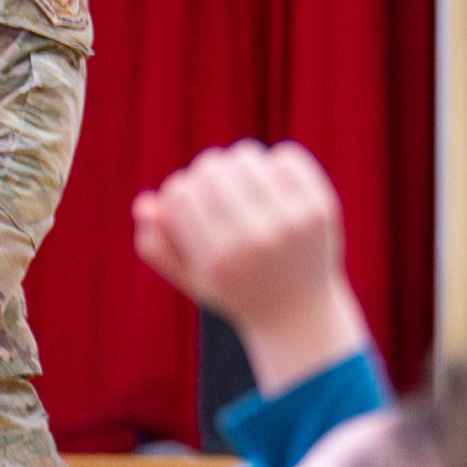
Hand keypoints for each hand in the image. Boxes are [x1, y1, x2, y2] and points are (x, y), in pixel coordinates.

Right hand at [133, 141, 371, 395]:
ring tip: (239, 178)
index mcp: (218, 260)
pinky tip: (271, 180)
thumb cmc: (236, 290)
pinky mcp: (321, 209)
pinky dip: (273, 161)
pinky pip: (287, 156)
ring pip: (247, 156)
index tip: (188, 200)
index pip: (180, 195)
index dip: (178, 190)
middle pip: (211, 171)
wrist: (300, 310)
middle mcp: (255, 240)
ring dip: (237, 161)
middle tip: (214, 183)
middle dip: (206, 172)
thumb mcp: (190, 278)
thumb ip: (158, 246)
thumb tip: (146, 201)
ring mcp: (292, 223)